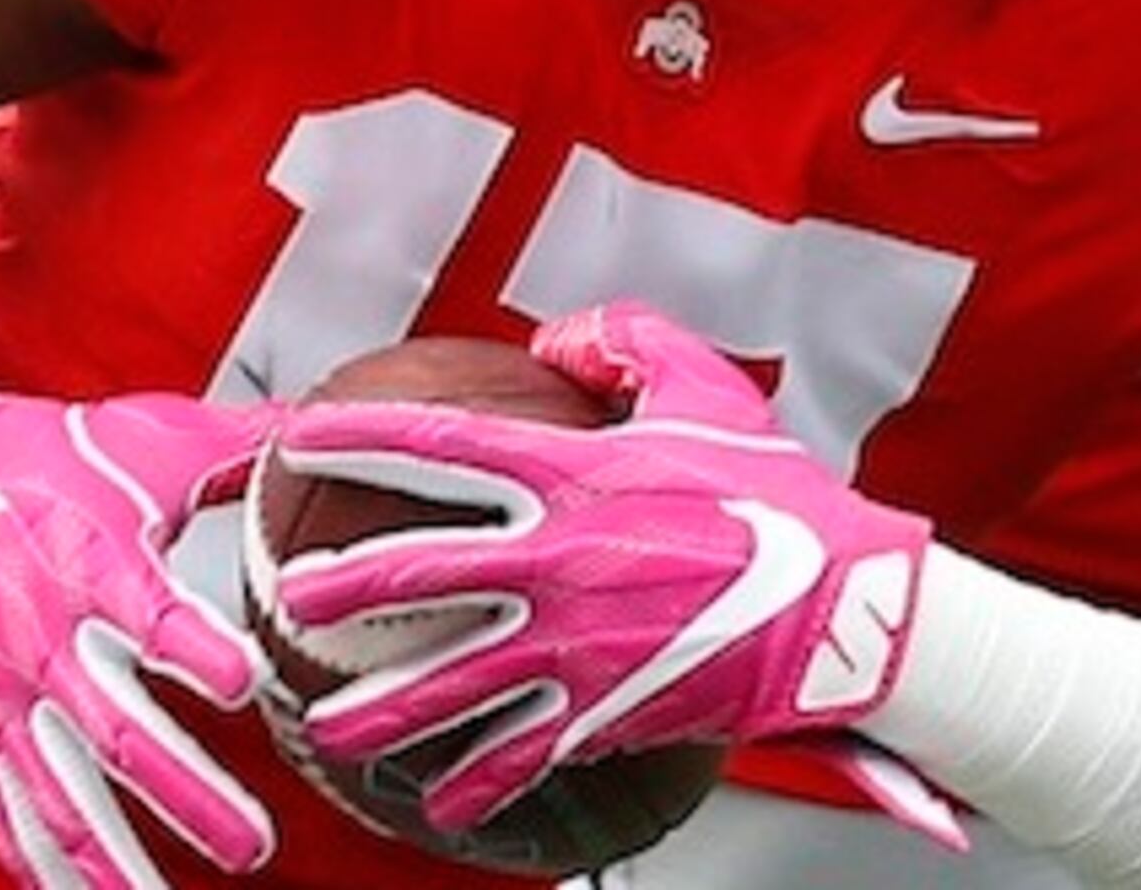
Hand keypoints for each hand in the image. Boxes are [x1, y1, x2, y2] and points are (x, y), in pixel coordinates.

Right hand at [0, 371, 278, 889]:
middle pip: (111, 729)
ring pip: (56, 792)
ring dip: (111, 858)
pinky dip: (39, 866)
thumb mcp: (143, 438)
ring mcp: (1, 692)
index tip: (249, 680)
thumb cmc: (50, 459)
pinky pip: (5, 808)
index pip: (147, 611)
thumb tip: (335, 424)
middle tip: (252, 843)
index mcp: (88, 558)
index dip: (195, 647)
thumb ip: (242, 444)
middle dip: (181, 791)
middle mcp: (39, 636)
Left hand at [266, 302, 932, 835]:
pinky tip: (438, 803)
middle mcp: (558, 560)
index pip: (438, 444)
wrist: (850, 606)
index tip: (301, 435)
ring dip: (376, 711)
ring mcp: (576, 645)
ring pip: (448, 684)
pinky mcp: (604, 711)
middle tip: (290, 597)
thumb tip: (556, 337)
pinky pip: (520, 755)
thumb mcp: (703, 390)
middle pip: (416, 573)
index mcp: (573, 473)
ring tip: (324, 728)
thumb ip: (623, 342)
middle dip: (338, 587)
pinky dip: (474, 784)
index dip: (359, 436)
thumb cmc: (780, 496)